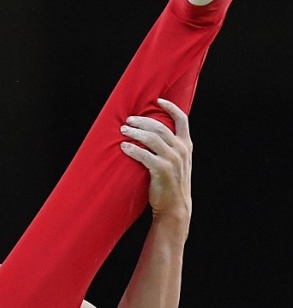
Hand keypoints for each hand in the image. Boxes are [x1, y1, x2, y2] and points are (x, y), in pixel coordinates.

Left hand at [120, 99, 191, 222]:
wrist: (175, 207)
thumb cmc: (171, 183)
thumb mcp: (176, 162)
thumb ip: (168, 148)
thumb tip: (150, 134)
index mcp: (186, 145)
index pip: (182, 119)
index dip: (170, 107)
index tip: (158, 100)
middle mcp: (181, 150)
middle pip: (160, 127)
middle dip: (142, 121)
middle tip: (128, 120)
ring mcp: (173, 160)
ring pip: (151, 138)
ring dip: (135, 132)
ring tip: (123, 131)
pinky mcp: (162, 170)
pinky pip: (144, 155)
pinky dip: (133, 149)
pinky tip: (123, 147)